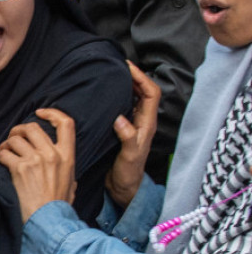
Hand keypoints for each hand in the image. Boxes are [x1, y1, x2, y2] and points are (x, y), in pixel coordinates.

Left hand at [0, 108, 76, 222]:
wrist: (49, 223)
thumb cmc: (58, 207)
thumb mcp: (71, 185)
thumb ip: (68, 172)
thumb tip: (66, 170)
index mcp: (67, 157)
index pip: (66, 123)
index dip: (52, 113)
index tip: (39, 113)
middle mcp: (52, 154)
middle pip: (32, 127)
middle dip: (19, 130)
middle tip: (13, 139)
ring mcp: (36, 160)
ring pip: (15, 138)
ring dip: (6, 145)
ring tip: (5, 154)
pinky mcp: (20, 168)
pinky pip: (4, 153)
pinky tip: (0, 163)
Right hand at [106, 61, 159, 207]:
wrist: (123, 188)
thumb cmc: (128, 174)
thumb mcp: (128, 157)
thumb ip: (127, 137)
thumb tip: (120, 119)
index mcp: (147, 124)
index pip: (151, 94)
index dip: (142, 77)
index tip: (127, 66)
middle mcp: (142, 121)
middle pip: (143, 91)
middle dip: (133, 75)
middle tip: (116, 64)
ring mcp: (132, 124)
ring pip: (133, 97)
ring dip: (125, 83)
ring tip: (110, 73)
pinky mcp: (122, 127)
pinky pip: (122, 105)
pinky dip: (116, 94)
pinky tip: (103, 91)